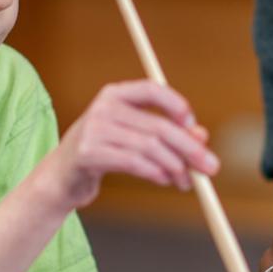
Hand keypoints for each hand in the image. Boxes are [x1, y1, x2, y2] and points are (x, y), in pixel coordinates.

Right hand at [37, 79, 214, 209]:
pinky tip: (165, 180)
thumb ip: (166, 133)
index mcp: (115, 94)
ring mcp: (93, 129)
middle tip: (211, 168)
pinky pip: (133, 162)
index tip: (195, 126)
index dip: (177, 105)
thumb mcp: (134, 138)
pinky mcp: (88, 154)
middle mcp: (103, 107)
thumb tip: (201, 136)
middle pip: (157, 125)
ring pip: (149, 147)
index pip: (152, 89)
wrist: (62, 178)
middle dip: (189, 148)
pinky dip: (155, 173)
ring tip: (186, 182)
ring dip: (175, 167)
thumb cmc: (103, 153)